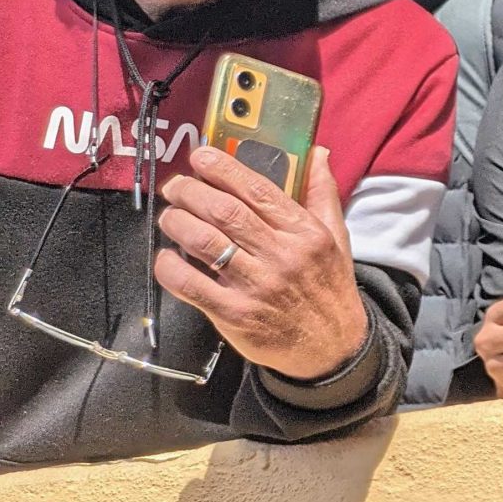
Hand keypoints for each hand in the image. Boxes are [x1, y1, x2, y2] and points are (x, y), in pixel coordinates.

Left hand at [154, 145, 368, 381]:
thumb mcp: (337, 239)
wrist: (334, 349)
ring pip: (203, 242)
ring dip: (176, 222)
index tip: (201, 157)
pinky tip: (165, 258)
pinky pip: (189, 283)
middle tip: (176, 188)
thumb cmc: (329, 289)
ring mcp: (257, 287)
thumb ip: (322, 194)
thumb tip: (317, 153)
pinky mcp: (235, 315)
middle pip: (224, 211)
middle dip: (189, 191)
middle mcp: (282, 257)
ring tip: (170, 216)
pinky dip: (168, 267)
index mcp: (305, 234)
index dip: (222, 168)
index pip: (258, 190)